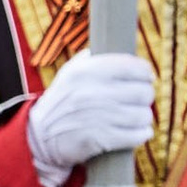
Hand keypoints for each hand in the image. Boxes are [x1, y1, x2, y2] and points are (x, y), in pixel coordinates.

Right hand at [28, 51, 155, 186]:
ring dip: (142, 118)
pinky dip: (140, 134)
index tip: (147, 77)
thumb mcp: (69, 73)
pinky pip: (138, 135)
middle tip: (137, 100)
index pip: (133, 66)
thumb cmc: (62, 102)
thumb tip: (117, 47)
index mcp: (87, 71)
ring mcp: (98, 117)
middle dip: (144, 97)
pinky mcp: (101, 139)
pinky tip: (135, 132)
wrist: (40, 138)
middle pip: (144, 92)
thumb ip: (92, 59)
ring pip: (144, 115)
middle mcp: (93, 92)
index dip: (145, 72)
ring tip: (134, 118)